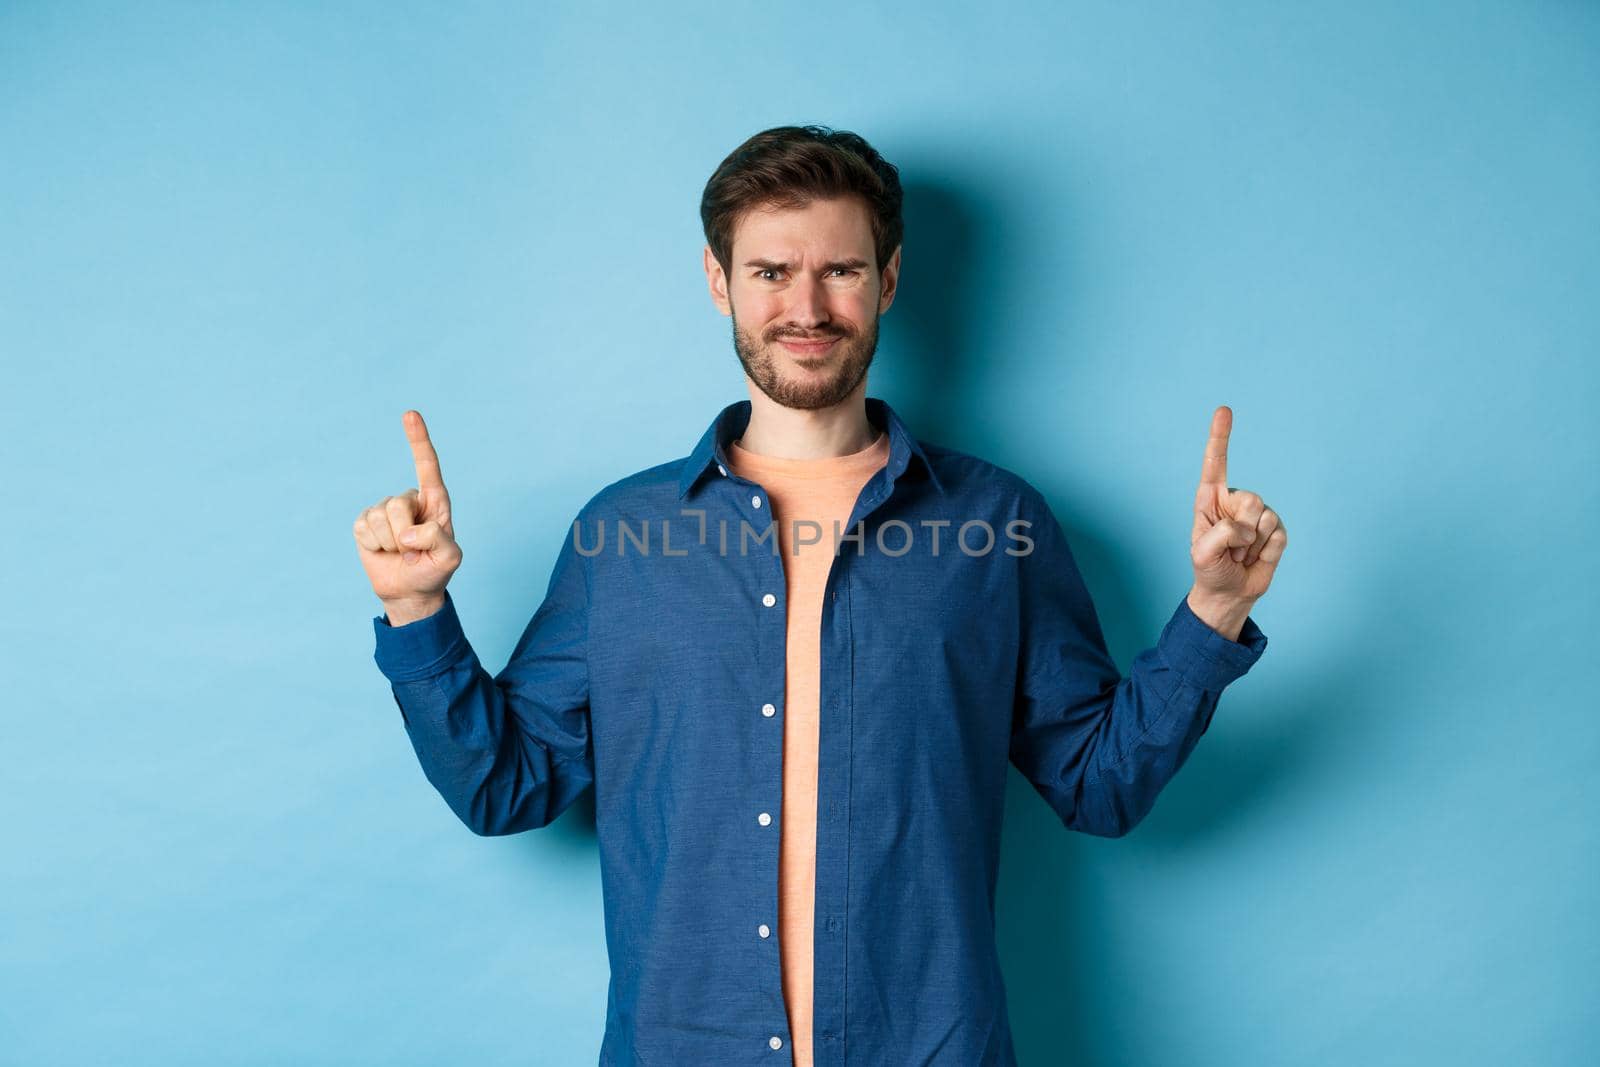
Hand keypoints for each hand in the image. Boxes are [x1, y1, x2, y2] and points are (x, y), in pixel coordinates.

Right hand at [352, 410, 462, 618]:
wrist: (409, 591)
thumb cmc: (434, 570)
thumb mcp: (450, 558)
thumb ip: (439, 540)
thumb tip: (408, 532)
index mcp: (435, 501)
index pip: (427, 465)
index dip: (418, 440)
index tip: (410, 414)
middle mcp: (409, 500)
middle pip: (398, 504)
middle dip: (404, 535)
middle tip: (413, 552)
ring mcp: (385, 510)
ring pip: (379, 517)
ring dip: (390, 544)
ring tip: (400, 553)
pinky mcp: (365, 523)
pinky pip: (363, 528)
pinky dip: (374, 546)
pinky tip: (383, 552)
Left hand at [1190, 405, 1286, 606]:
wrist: (1229, 593)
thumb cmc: (1210, 568)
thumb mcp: (1202, 554)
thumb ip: (1220, 535)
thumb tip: (1246, 527)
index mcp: (1210, 498)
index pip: (1216, 463)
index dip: (1220, 437)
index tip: (1224, 410)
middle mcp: (1235, 501)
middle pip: (1250, 499)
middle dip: (1240, 531)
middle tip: (1230, 550)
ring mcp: (1257, 514)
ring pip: (1265, 518)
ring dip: (1251, 545)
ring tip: (1241, 555)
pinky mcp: (1275, 530)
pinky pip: (1278, 535)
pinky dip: (1266, 552)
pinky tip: (1256, 558)